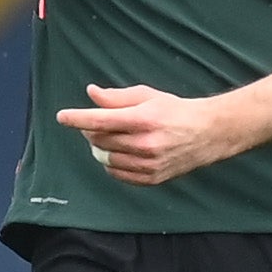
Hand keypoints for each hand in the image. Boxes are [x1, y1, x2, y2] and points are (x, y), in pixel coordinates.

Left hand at [56, 83, 236, 185]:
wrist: (209, 133)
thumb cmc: (176, 111)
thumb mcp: (148, 96)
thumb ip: (117, 97)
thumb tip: (91, 93)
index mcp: (143, 119)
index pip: (100, 120)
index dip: (77, 118)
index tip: (62, 117)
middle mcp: (145, 143)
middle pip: (100, 140)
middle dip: (92, 132)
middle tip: (97, 125)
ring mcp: (149, 163)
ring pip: (106, 159)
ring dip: (102, 149)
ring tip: (112, 139)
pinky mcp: (152, 178)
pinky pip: (118, 174)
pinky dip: (112, 164)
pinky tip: (120, 154)